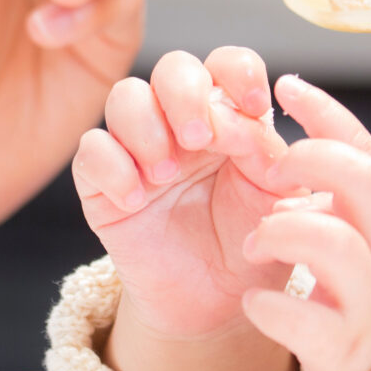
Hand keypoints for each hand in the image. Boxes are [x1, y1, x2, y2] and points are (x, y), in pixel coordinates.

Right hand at [72, 47, 297, 370]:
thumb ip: (273, 157)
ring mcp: (140, 148)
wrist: (216, 306)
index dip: (239, 72)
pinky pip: (91, 150)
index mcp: (232, 115)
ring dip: (146, 126)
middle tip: (199, 139)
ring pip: (126, 95)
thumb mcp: (279, 201)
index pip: (228, 64)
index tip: (255, 106)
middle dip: (186, 94)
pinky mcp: (103, 183)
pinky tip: (135, 199)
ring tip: (166, 173)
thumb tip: (252, 123)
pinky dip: (112, 166)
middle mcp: (183, 121)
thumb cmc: (252, 245)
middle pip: (173, 68)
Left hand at [239, 75, 370, 370]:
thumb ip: (354, 194)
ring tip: (255, 244)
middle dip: (305, 161)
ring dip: (278, 231)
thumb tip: (308, 135)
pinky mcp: (346, 352)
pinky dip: (267, 307)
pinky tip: (256, 304)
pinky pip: (301, 318)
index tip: (287, 86)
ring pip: (330, 240)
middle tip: (270, 170)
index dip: (326, 112)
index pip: (366, 150)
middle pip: (358, 179)